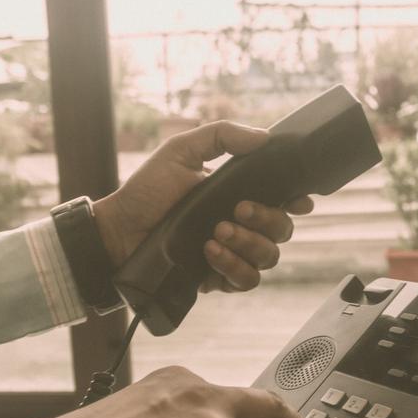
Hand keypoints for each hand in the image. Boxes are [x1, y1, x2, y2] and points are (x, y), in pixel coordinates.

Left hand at [94, 121, 312, 292]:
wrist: (120, 230)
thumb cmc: (148, 190)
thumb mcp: (181, 151)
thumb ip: (221, 136)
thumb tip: (265, 137)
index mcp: (238, 195)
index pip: (282, 201)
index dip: (297, 201)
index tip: (297, 199)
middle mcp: (241, 227)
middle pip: (282, 231)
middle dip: (266, 220)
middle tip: (236, 210)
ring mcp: (231, 254)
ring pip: (268, 258)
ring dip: (248, 244)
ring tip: (216, 233)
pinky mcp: (217, 279)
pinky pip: (246, 281)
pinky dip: (234, 268)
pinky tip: (210, 253)